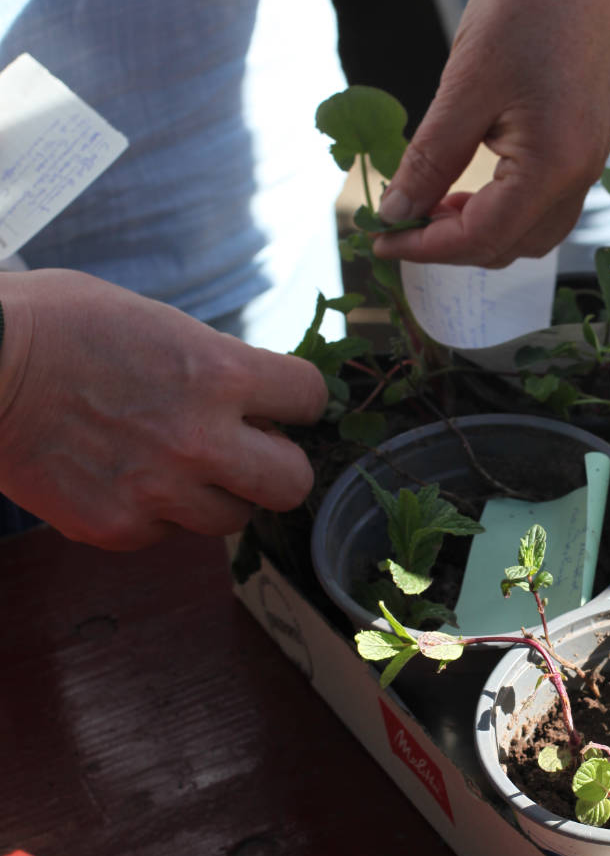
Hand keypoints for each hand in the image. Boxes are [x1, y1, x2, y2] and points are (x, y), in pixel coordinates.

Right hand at [0, 270, 327, 549]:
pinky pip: (165, 534)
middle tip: (251, 453)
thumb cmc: (55, 324)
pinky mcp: (116, 527)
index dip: (299, 401)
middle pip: (292, 483)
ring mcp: (158, 491)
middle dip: (278, 467)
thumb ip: (208, 363)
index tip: (283, 404)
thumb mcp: (152, 321)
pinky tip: (121, 477)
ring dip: (216, 495)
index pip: (308, 397)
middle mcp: (200, 439)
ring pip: (231, 519)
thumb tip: (243, 392)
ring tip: (177, 467)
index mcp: (217, 373)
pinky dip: (153, 514)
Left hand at [374, 0, 609, 264]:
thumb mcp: (462, 86)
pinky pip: (546, 201)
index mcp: (556, 163)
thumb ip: (430, 158)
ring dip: (481, 231)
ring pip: (534, 230)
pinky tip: (469, 183)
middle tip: (400, 222)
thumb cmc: (518, 9)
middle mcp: (582, 171)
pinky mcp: (587, 143)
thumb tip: (396, 212)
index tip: (379, 239)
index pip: (483, 237)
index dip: (426, 247)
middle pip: (513, 246)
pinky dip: (504, 207)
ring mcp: (591, 159)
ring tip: (433, 205)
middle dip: (453, 246)